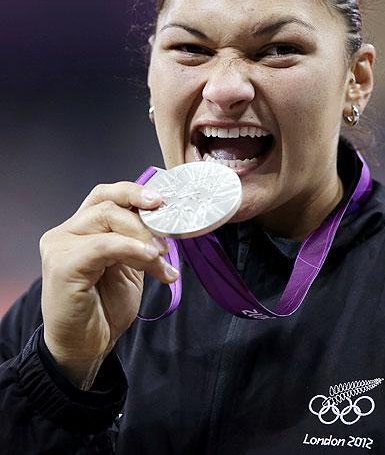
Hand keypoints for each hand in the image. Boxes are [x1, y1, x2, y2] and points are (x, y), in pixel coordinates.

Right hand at [39, 182, 176, 388]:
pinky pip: (104, 245)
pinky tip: (151, 259)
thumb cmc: (105, 306)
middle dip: (144, 216)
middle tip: (168, 236)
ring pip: (107, 218)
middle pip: (108, 203)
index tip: (163, 201)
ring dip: (142, 236)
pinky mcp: (62, 265)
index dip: (135, 192)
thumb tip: (165, 222)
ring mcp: (60, 246)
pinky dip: (132, 248)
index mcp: (82, 228)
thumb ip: (137, 241)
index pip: (107, 195)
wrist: (87, 346)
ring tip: (162, 256)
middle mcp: (66, 231)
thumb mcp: (129, 265)